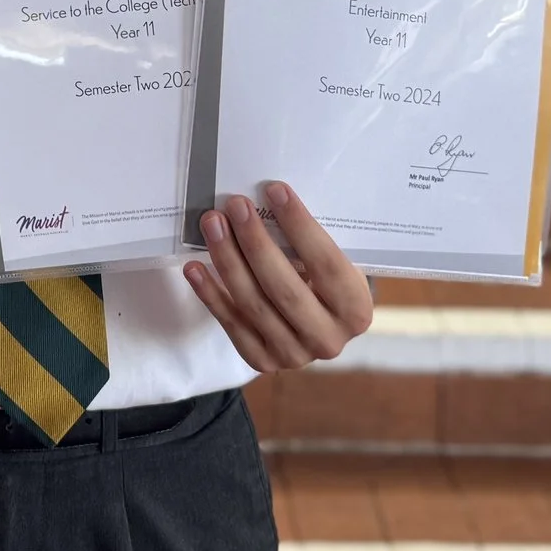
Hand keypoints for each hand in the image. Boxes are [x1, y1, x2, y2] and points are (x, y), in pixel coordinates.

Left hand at [184, 182, 372, 371]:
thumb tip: (267, 200)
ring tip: (212, 224)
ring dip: (228, 260)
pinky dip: (210, 293)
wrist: (321, 327)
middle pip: (285, 288)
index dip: (299, 226)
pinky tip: (194, 267)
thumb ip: (310, 244)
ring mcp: (294, 354)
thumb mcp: (335, 265)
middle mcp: (328, 339)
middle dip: (256, 242)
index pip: (326, 264)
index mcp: (356, 310)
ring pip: (254, 304)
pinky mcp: (262, 360)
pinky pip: (231, 323)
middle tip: (235, 205)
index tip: (275, 190)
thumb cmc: (326, 283)